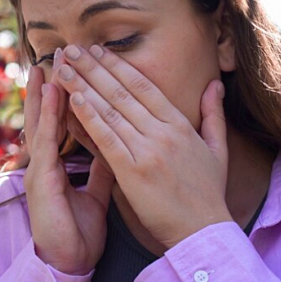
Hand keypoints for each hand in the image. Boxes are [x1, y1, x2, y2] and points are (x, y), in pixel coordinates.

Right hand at [23, 61, 115, 274]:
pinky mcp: (40, 180)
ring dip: (45, 91)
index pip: (63, 122)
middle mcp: (45, 162)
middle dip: (54, 84)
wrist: (69, 264)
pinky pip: (45, 141)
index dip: (70, 95)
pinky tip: (52, 94)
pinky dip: (48, 116)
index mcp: (58, 164)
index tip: (79, 67)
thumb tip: (117, 145)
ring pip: (42, 121)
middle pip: (48, 116)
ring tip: (52, 61)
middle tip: (60, 53)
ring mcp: (40, 169)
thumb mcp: (96, 192)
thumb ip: (103, 167)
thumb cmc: (78, 232)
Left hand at [55, 44, 230, 249]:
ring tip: (63, 68)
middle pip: (122, 92)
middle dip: (93, 68)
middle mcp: (164, 132)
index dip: (118, 66)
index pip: (144, 86)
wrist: (203, 232)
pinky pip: (107, 138)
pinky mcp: (134, 172)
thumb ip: (213, 115)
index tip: (98, 50)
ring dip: (83, 86)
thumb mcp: (217, 150)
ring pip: (110, 110)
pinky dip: (89, 117)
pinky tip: (73, 100)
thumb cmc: (207, 194)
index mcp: (180, 125)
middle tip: (71, 49)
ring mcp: (148, 151)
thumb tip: (214, 85)